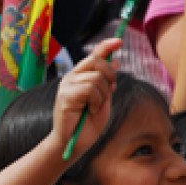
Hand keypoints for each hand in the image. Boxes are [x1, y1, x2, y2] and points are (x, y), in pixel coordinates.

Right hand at [51, 38, 119, 159]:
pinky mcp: (66, 96)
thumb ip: (107, 82)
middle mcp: (71, 78)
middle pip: (96, 61)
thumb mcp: (103, 99)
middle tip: (110, 91)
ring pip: (96, 78)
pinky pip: (90, 90)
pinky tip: (90, 111)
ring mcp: (66, 86)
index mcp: (79, 77)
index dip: (106, 46)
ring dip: (103, 95)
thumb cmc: (87, 124)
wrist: (73, 143)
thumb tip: (116, 61)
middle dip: (110, 75)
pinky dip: (96, 102)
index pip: (93, 55)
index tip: (119, 41)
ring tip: (95, 108)